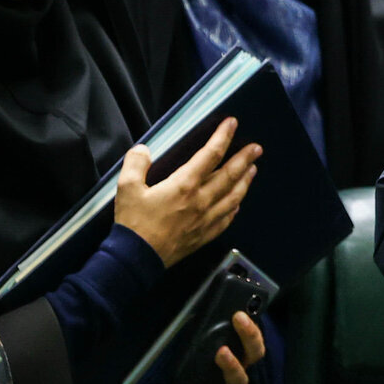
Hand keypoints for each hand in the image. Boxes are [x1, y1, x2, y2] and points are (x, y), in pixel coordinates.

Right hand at [114, 117, 261, 266]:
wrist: (136, 259)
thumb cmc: (133, 223)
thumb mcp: (127, 188)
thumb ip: (136, 164)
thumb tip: (144, 150)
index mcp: (184, 185)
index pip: (210, 155)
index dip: (222, 137)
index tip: (232, 124)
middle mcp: (200, 201)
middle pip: (229, 175)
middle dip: (244, 159)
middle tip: (257, 148)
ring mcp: (204, 220)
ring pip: (232, 197)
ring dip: (245, 182)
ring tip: (253, 170)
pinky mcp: (202, 236)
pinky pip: (225, 220)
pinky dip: (234, 209)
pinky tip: (237, 204)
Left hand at [190, 311, 266, 383]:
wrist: (198, 365)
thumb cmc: (212, 339)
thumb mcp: (218, 327)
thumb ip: (219, 318)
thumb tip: (211, 304)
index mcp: (246, 347)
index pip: (256, 338)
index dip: (251, 327)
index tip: (239, 314)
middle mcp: (243, 363)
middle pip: (254, 355)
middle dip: (247, 339)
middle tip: (236, 323)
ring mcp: (229, 379)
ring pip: (238, 379)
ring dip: (232, 366)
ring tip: (220, 353)